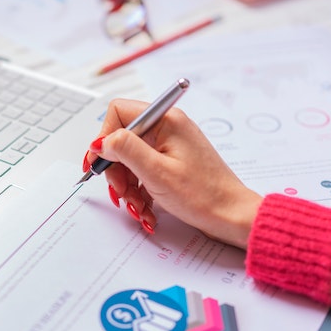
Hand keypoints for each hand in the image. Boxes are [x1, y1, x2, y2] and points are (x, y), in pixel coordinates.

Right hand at [83, 98, 261, 248]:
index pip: (118, 113)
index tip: (99, 163)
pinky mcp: (170, 162)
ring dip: (128, 186)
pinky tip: (147, 209)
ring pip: (130, 160)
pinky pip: (142, 171)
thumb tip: (100, 141)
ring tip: (138, 207)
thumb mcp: (156, 172)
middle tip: (121, 192)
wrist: (231, 216)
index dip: (104, 138)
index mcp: (166, 120)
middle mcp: (167, 128)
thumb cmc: (204, 195)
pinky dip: (139, 191)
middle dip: (117, 170)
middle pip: (121, 140)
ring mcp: (169, 146)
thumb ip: (125, 150)